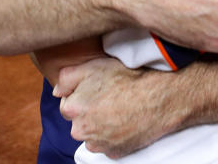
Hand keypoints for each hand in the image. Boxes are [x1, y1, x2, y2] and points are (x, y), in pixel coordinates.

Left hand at [56, 58, 182, 157]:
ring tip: (119, 110)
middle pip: (78, 122)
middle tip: (110, 99)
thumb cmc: (129, 78)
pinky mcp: (114, 152)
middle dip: (89, 112)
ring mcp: (98, 144)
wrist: (160, 97)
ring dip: (100, 125)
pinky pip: (107, 145)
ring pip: (92, 134)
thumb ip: (67, 77)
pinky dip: (113, 136)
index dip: (83, 95)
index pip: (68, 104)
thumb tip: (57, 91)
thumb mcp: (95, 66)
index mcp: (74, 108)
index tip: (98, 90)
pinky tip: (125, 122)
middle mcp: (81, 130)